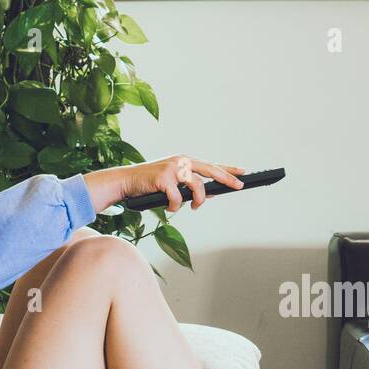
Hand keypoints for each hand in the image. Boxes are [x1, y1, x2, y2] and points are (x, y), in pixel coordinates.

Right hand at [85, 156, 244, 212]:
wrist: (126, 181)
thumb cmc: (149, 184)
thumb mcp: (171, 182)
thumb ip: (188, 186)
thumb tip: (207, 196)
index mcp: (184, 161)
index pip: (210, 165)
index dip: (228, 169)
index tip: (243, 172)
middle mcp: (181, 161)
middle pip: (210, 170)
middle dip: (227, 179)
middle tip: (239, 186)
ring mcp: (173, 168)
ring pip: (196, 187)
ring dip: (196, 201)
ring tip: (193, 208)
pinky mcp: (163, 179)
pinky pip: (178, 199)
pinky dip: (174, 207)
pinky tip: (169, 207)